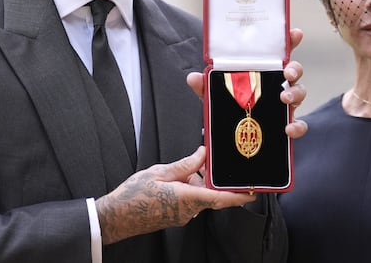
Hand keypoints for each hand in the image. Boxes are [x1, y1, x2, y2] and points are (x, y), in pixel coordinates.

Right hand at [95, 146, 255, 243]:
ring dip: (197, 182)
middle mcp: (188, 211)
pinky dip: (189, 188)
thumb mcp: (160, 172)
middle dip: (211, 178)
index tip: (253, 193)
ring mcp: (182, 216)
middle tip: (207, 162)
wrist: (116, 216)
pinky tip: (177, 178)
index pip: (220, 198)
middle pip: (210, 193)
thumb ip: (185, 164)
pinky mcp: (176, 216)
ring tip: (184, 168)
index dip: (239, 196)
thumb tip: (203, 154)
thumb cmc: (134, 195)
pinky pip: (190, 201)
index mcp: (187, 198)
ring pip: (199, 196)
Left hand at [186, 28, 307, 138]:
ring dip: (295, 93)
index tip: (295, 33)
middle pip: (294, 70)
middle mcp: (277, 84)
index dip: (289, 41)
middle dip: (294, 68)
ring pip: (300, 92)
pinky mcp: (287, 122)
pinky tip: (288, 128)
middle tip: (286, 73)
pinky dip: (297, 126)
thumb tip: (193, 77)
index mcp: (264, 71)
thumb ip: (205, 85)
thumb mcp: (216, 94)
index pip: (279, 52)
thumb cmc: (230, 105)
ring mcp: (285, 103)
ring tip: (284, 99)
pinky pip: (300, 123)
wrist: (233, 135)